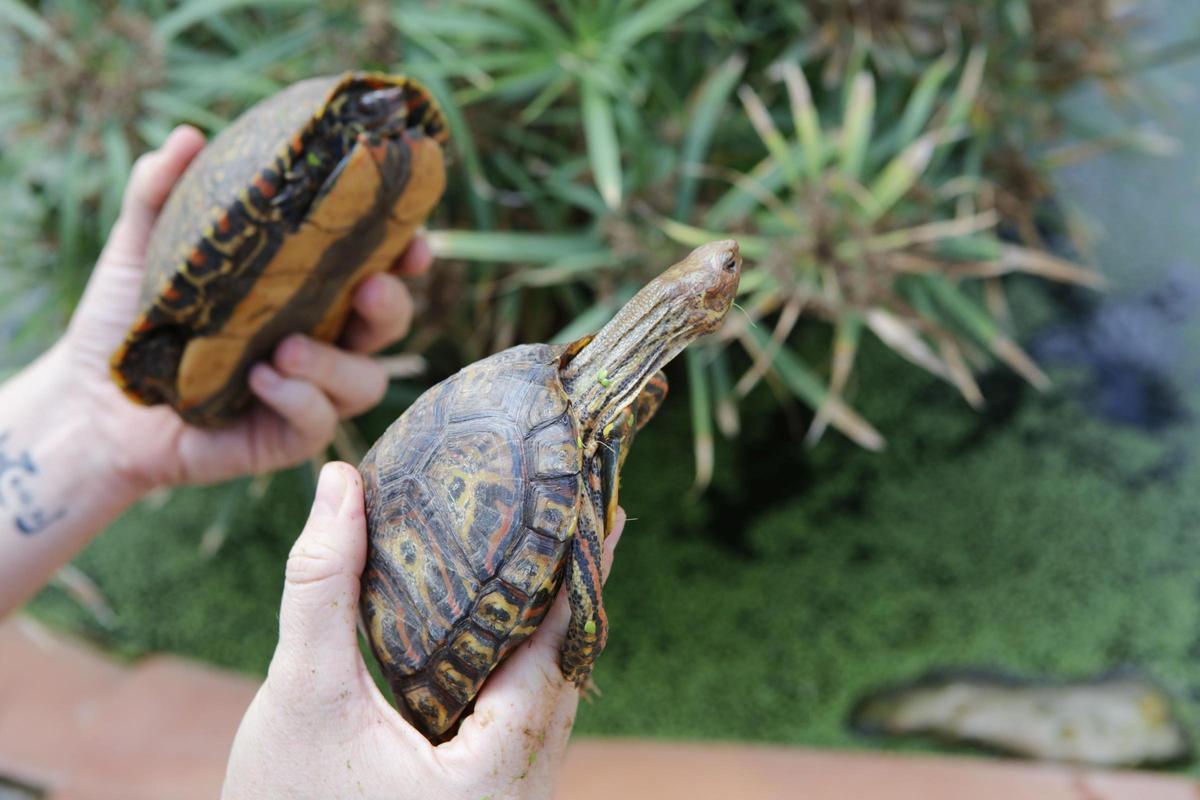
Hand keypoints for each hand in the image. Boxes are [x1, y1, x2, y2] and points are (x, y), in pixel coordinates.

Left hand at [59, 125, 430, 491]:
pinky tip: (257, 382)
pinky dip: (297, 399)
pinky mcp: (286, 437)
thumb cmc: (127, 321)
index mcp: (306, 289)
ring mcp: (310, 390)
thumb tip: (188, 135)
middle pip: (390, 322)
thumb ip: (160, 191)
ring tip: (283, 350)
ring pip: (367, 380)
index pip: (376, 267)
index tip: (412, 237)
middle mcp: (321, 338)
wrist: (91, 401)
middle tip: (367, 286)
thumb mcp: (142, 248)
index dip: (405, 253)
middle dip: (391, 304)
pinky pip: (318, 422)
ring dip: (335, 363)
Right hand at [222, 462, 623, 799]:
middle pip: (568, 664)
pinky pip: (527, 709)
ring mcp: (512, 792)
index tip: (595, 504)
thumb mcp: (305, 695)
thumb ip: (323, 588)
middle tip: (578, 507)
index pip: (561, 645)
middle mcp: (524, 787)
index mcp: (498, 770)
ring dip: (551, 620)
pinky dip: (524, 655)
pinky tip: (510, 613)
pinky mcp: (491, 791)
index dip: (578, 568)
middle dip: (572, 586)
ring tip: (554, 545)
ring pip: (551, 689)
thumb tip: (338, 483)